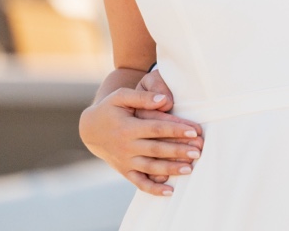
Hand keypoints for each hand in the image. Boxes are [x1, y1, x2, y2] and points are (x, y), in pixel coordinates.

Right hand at [79, 84, 203, 195]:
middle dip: (178, 151)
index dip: (175, 129)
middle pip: (156, 150)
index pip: (155, 129)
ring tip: (190, 169)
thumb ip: (142, 97)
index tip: (194, 131)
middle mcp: (126, 146)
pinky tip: (170, 192)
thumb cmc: (110, 109)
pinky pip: (139, 182)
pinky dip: (153, 189)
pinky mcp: (124, 170)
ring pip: (150, 167)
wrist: (90, 129)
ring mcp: (125, 161)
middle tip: (198, 152)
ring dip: (170, 169)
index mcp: (127, 127)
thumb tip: (164, 99)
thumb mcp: (120, 97)